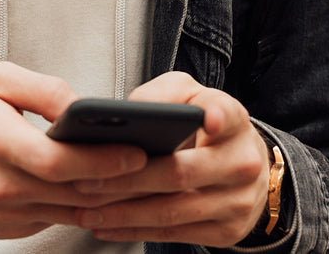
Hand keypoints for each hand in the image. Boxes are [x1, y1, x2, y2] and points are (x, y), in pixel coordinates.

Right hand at [0, 62, 147, 238]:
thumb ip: (42, 90)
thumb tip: (83, 106)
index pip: (59, 162)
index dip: (103, 161)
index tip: (138, 151)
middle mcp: (0, 185)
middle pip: (73, 192)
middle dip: (120, 181)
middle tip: (158, 167)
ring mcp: (4, 213)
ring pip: (71, 211)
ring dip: (108, 198)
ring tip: (142, 178)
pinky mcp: (9, 229)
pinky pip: (56, 219)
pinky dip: (82, 206)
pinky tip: (104, 189)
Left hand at [68, 72, 270, 245]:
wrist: (243, 167)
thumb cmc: (203, 125)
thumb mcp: (189, 96)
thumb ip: (163, 94)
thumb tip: (127, 111)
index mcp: (234, 121)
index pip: (227, 114)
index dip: (217, 116)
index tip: (207, 120)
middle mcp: (243, 163)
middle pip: (180, 173)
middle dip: (128, 180)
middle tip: (85, 181)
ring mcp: (238, 202)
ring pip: (172, 211)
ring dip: (123, 213)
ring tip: (85, 209)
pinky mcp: (227, 232)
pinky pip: (173, 234)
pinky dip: (134, 230)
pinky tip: (106, 225)